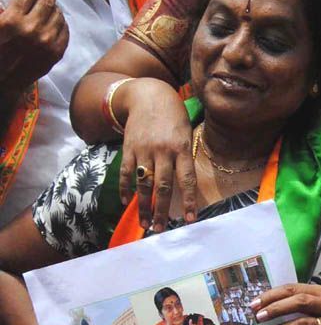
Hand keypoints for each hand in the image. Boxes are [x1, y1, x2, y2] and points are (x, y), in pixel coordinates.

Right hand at [0, 0, 68, 95]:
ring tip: (49, 7)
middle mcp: (32, 29)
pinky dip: (60, 23)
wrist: (1, 81)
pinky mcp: (56, 52)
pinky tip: (55, 21)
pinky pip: (65, 30)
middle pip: (48, 0)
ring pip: (58, 14)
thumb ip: (3, 8)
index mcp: (11, 21)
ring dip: (54, 7)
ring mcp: (46, 42)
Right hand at [116, 78, 197, 231]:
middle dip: (163, 210)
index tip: (191, 220)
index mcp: (181, 147)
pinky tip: (126, 202)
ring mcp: (144, 150)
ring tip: (145, 223)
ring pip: (143, 183)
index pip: (187, 179)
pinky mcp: (128, 148)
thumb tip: (185, 186)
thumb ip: (184, 157)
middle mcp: (163, 151)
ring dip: (143, 206)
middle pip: (163, 186)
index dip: (190, 201)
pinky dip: (125, 188)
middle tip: (161, 229)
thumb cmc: (173, 117)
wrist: (148, 95)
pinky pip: (126, 173)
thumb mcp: (186, 133)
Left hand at [252, 284, 320, 324]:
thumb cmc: (320, 321)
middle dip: (276, 308)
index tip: (255, 304)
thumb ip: (293, 301)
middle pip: (300, 302)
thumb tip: (262, 305)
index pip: (293, 288)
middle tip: (259, 317)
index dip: (272, 295)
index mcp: (320, 292)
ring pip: (302, 323)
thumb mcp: (312, 306)